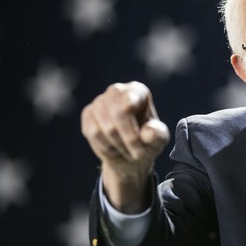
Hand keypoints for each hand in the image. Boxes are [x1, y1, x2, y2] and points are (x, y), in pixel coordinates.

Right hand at [81, 82, 169, 212]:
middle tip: (135, 154)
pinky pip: (90, 133)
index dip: (132, 131)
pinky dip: (102, 146)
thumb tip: (146, 133)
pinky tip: (113, 149)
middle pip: (113, 119)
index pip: (127, 104)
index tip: (140, 148)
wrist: (131, 153)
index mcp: (137, 91)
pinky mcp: (87, 114)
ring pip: (100, 128)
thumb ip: (157, 135)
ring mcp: (99, 102)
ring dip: (115, 146)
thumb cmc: (149, 142)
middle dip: (125, 142)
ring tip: (126, 151)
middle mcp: (117, 91)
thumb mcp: (158, 141)